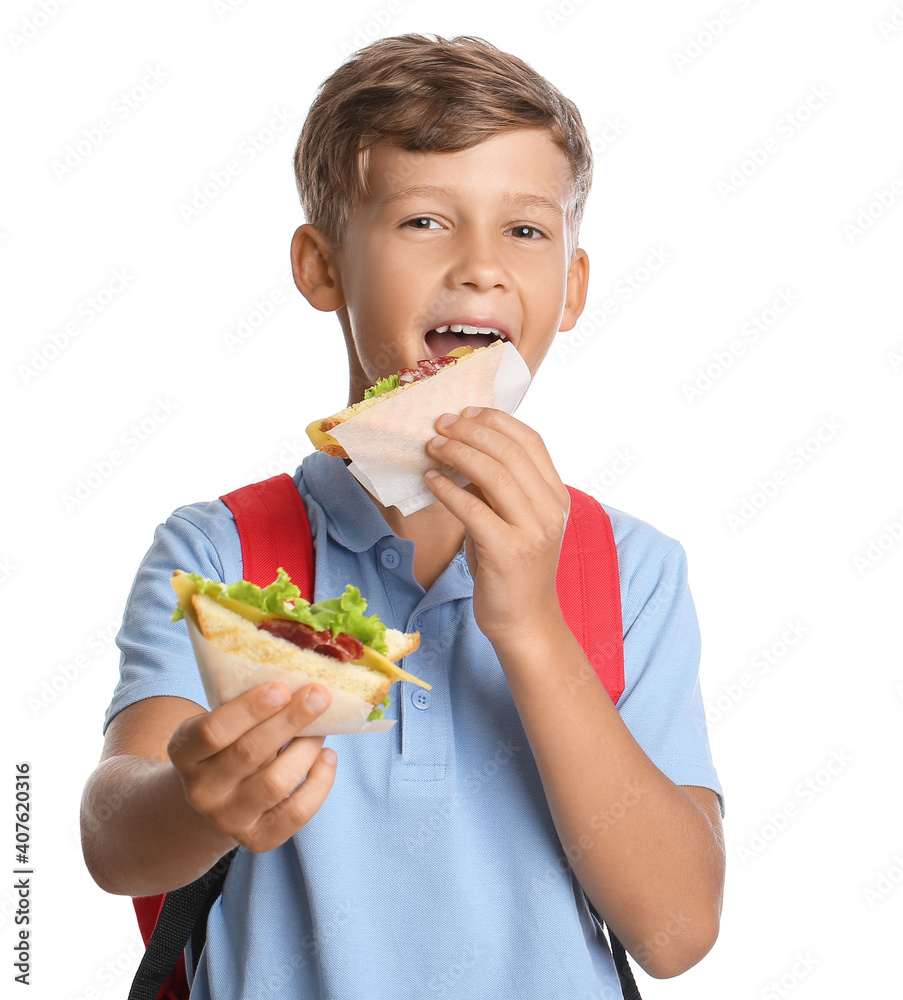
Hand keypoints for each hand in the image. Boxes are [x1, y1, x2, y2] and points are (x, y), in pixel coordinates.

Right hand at [167, 682, 336, 852]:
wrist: (215, 800)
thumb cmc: (228, 744)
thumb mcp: (223, 722)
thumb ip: (250, 705)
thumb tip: (301, 681)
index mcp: (184, 751)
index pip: (212, 731)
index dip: (249, 709)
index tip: (281, 688)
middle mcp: (200, 790)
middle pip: (248, 753)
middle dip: (289, 720)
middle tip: (318, 696)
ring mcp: (226, 818)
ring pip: (275, 783)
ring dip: (306, 749)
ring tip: (321, 728)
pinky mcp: (256, 839)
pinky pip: (296, 813)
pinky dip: (320, 782)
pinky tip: (326, 757)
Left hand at [424, 406, 569, 646]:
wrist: (525, 622)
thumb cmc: (512, 568)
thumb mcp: (513, 519)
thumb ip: (499, 488)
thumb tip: (462, 450)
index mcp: (556, 495)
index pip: (531, 441)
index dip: (497, 420)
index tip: (466, 411)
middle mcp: (549, 509)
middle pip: (510, 452)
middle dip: (471, 431)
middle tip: (440, 425)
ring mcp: (532, 531)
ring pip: (494, 474)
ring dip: (458, 453)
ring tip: (432, 446)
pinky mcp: (507, 552)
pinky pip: (473, 508)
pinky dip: (447, 489)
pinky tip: (430, 480)